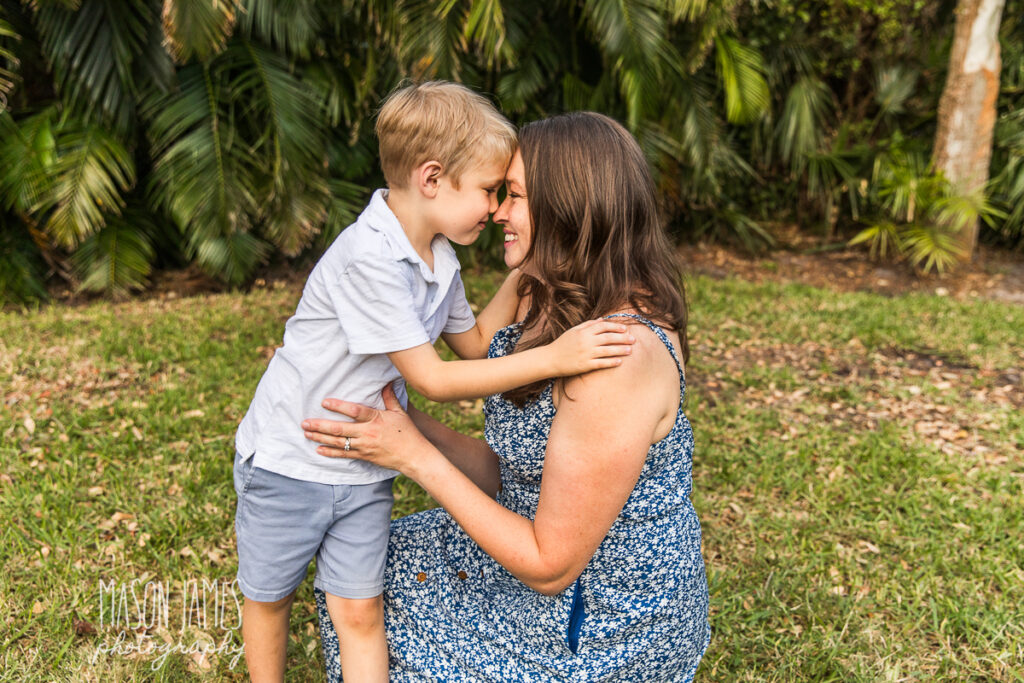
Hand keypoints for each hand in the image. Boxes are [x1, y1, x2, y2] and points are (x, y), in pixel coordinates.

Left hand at [301, 385, 430, 472]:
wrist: (414, 456)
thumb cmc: (408, 433)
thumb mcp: (400, 412)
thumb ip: (389, 397)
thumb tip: (386, 381)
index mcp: (376, 419)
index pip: (354, 411)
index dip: (338, 406)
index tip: (324, 402)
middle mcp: (367, 433)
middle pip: (339, 429)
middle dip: (320, 425)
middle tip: (304, 422)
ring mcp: (364, 446)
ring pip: (338, 442)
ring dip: (320, 438)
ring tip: (306, 433)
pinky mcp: (364, 456)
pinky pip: (344, 454)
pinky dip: (330, 452)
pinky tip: (318, 449)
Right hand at [548, 319, 634, 375]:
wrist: (550, 359)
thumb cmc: (562, 344)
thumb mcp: (573, 331)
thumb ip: (588, 324)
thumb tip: (602, 319)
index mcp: (583, 331)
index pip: (603, 326)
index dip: (616, 327)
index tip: (625, 329)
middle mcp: (586, 341)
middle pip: (608, 338)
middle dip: (623, 338)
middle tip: (634, 340)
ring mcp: (586, 353)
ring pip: (607, 350)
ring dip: (620, 350)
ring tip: (630, 350)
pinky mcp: (585, 365)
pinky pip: (601, 363)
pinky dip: (611, 362)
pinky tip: (619, 362)